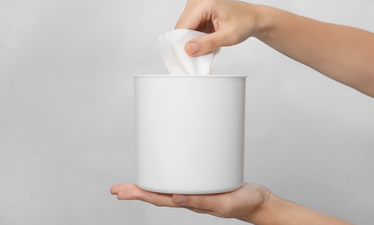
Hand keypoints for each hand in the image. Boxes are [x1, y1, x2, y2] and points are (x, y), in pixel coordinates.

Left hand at [110, 182, 269, 221]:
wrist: (257, 200)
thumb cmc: (243, 204)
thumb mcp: (223, 204)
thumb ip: (201, 202)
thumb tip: (174, 199)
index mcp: (190, 203)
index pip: (158, 199)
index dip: (139, 194)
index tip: (121, 192)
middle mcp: (188, 196)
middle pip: (157, 193)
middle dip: (136, 190)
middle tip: (116, 188)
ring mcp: (195, 188)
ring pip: (166, 185)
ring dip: (148, 182)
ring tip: (131, 182)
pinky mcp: (203, 178)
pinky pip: (181, 175)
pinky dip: (168, 172)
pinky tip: (164, 168)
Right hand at [175, 0, 268, 55]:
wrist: (253, 18)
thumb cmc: (244, 23)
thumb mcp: (228, 37)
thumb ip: (208, 43)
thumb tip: (188, 49)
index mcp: (203, 4)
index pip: (183, 27)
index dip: (184, 43)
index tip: (191, 56)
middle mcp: (196, 1)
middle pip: (181, 28)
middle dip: (189, 42)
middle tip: (204, 50)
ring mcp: (195, 6)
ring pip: (183, 30)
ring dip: (192, 41)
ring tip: (209, 43)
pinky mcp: (196, 13)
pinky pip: (188, 29)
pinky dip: (195, 38)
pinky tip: (207, 39)